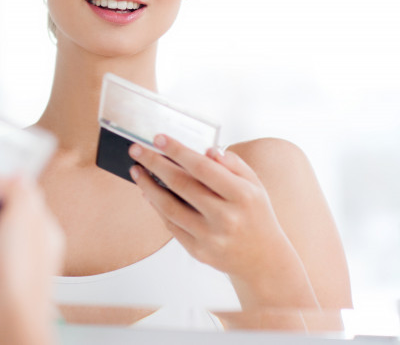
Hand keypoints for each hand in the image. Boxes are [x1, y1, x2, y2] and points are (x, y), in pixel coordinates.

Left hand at [128, 135, 318, 308]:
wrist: (264, 261)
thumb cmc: (255, 215)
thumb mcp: (254, 185)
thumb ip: (233, 164)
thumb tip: (207, 150)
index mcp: (242, 196)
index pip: (202, 167)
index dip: (177, 151)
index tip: (157, 138)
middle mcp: (226, 217)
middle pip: (181, 184)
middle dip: (154, 163)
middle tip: (135, 149)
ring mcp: (211, 237)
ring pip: (169, 207)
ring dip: (148, 186)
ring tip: (136, 170)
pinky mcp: (198, 252)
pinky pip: (170, 226)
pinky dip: (156, 207)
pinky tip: (148, 192)